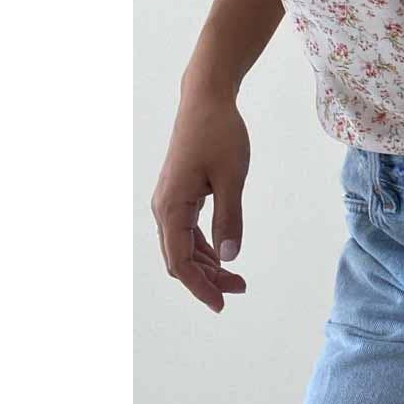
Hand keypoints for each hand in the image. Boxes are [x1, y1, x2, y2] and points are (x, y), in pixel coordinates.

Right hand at [150, 88, 249, 312]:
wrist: (205, 100)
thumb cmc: (219, 134)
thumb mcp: (232, 178)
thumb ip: (230, 218)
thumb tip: (230, 257)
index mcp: (171, 207)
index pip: (180, 262)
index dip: (200, 287)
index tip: (222, 304)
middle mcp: (163, 208)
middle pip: (179, 259)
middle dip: (206, 279)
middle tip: (240, 289)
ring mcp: (169, 201)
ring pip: (182, 246)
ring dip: (206, 265)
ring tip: (236, 277)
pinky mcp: (178, 193)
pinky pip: (186, 230)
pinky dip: (203, 247)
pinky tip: (223, 254)